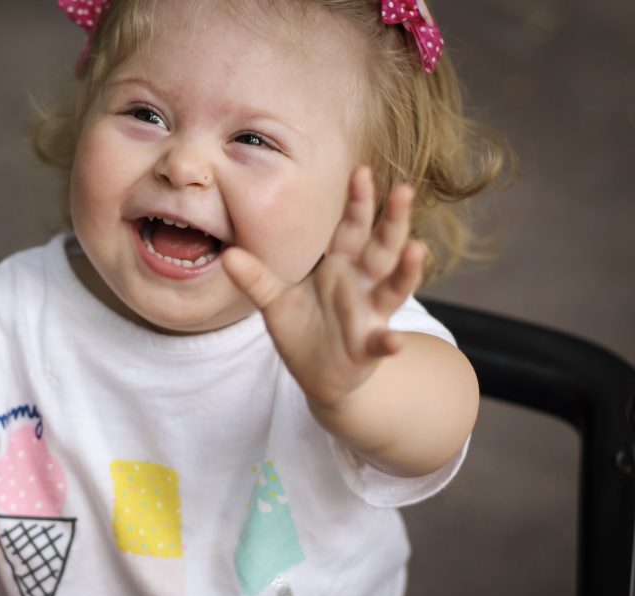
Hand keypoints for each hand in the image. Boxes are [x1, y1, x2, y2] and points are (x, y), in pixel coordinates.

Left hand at [222, 166, 425, 408]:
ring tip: (416, 250)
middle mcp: (362, 285)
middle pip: (382, 248)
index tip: (361, 171)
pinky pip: (381, 343)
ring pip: (393, 288)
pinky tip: (394, 341)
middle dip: (393, 222)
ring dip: (406, 271)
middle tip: (404, 191)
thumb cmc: (303, 329)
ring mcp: (370, 315)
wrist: (318, 376)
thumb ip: (255, 278)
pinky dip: (389, 342)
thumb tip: (227, 254)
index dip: (358, 202)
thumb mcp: (274, 302)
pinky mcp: (368, 348)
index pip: (352, 228)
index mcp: (341, 266)